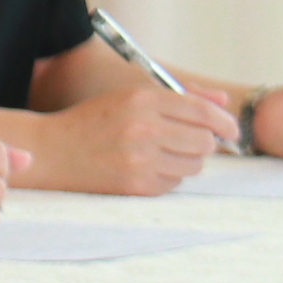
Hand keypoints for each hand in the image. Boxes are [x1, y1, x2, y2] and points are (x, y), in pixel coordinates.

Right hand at [35, 83, 228, 194]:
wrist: (51, 151)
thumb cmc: (93, 121)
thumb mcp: (131, 98)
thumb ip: (180, 98)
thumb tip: (223, 103)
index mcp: (142, 99)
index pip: (202, 112)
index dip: (224, 122)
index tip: (231, 131)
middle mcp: (143, 128)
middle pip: (204, 141)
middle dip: (203, 143)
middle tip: (189, 142)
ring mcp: (140, 159)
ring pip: (194, 165)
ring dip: (186, 160)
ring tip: (162, 154)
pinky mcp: (136, 184)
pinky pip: (174, 183)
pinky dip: (168, 176)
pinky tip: (146, 167)